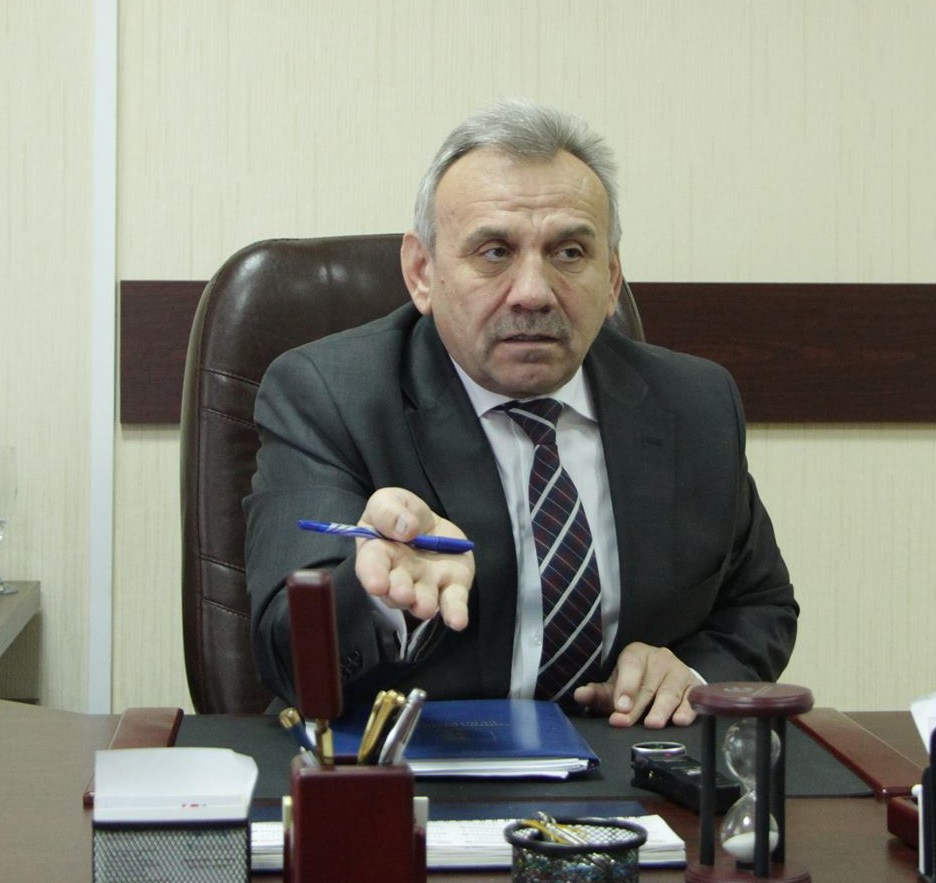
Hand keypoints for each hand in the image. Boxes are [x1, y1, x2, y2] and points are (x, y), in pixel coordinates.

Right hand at [353, 487, 474, 629]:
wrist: (431, 525)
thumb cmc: (401, 515)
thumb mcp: (389, 500)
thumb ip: (389, 510)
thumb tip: (406, 527)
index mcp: (378, 553)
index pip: (371, 565)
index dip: (373, 575)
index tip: (377, 584)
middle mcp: (400, 575)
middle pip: (396, 588)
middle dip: (399, 592)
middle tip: (404, 594)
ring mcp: (426, 583)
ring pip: (423, 599)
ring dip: (423, 604)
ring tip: (425, 606)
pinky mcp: (451, 586)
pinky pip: (453, 602)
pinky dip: (455, 612)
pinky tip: (458, 621)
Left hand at [573, 642, 701, 727]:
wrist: (667, 676)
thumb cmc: (636, 682)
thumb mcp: (616, 685)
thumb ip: (598, 693)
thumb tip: (579, 695)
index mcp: (637, 654)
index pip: (631, 666)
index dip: (625, 685)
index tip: (619, 706)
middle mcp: (660, 658)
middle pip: (648, 685)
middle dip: (637, 707)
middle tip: (626, 721)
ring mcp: (679, 671)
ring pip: (670, 691)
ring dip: (661, 709)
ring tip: (653, 723)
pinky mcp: (695, 686)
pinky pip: (692, 699)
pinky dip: (687, 710)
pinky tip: (681, 721)